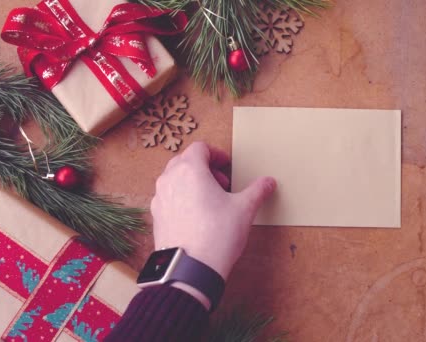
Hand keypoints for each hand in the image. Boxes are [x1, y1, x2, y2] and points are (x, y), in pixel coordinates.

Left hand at [151, 142, 275, 281]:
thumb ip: (257, 191)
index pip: (200, 148)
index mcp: (190, 170)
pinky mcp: (157, 216)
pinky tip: (198, 216)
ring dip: (192, 182)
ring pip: (174, 179)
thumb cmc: (216, 235)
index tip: (227, 165)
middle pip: (185, 160)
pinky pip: (169, 197)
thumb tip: (269, 182)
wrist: (190, 268)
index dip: (217, 154)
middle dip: (205, 167)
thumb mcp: (244, 209)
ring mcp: (160, 198)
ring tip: (211, 200)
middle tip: (222, 183)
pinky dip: (182, 198)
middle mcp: (170, 179)